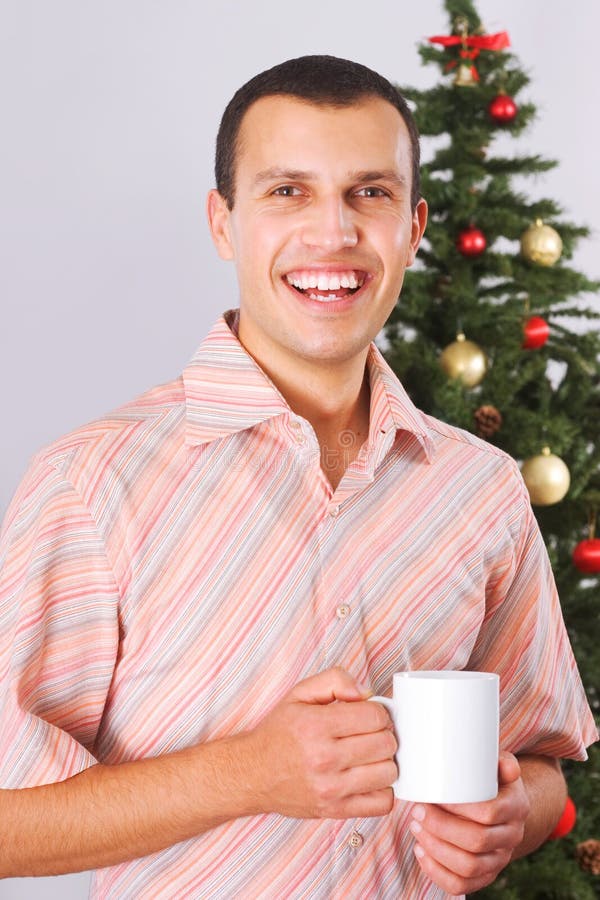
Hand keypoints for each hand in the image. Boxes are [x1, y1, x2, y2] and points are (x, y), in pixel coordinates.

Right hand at [243, 667, 397, 818]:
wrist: (252, 774)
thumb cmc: (278, 733)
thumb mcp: (299, 693)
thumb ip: (334, 680)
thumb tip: (366, 693)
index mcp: (316, 725)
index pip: (375, 716)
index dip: (377, 712)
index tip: (368, 715)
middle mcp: (324, 758)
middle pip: (385, 744)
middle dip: (383, 734)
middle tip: (369, 734)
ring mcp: (331, 789)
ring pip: (388, 773)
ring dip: (385, 761)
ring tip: (368, 755)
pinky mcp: (336, 811)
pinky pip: (382, 803)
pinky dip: (383, 790)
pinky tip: (368, 778)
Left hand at [409, 752, 529, 894]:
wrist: (504, 808)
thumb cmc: (492, 781)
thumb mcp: (498, 767)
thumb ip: (501, 762)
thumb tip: (505, 764)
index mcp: (516, 806)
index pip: (489, 812)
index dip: (458, 808)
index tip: (432, 798)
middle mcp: (511, 836)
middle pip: (477, 841)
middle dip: (440, 828)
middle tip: (416, 812)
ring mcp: (499, 859)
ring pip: (468, 866)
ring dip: (436, 849)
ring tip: (415, 829)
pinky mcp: (485, 875)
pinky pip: (462, 885)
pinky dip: (437, 872)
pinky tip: (421, 852)